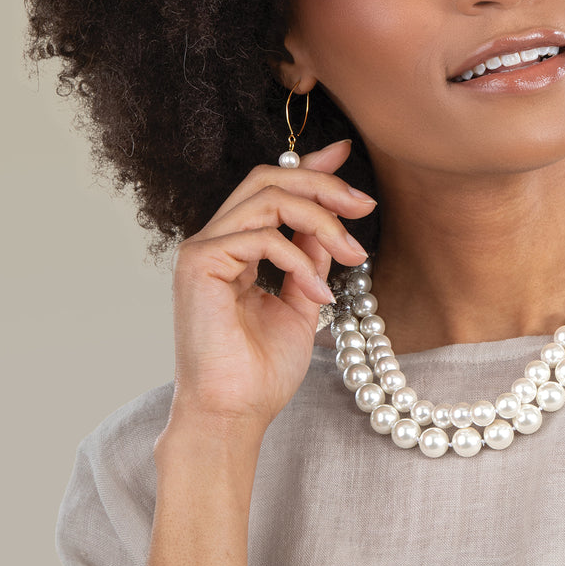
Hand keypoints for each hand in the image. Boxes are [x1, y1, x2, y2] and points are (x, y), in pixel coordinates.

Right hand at [168, 139, 374, 432]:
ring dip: (322, 221)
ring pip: (269, 199)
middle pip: (269, 180)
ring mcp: (203, 249)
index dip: (309, 166)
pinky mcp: (199, 264)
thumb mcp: (302, 302)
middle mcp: (216, 240)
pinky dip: (300, 259)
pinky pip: (262, 237)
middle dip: (324, 184)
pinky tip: (319, 293)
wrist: (234, 414)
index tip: (345, 151)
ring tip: (354, 254)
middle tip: (365, 203)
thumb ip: (311, 258)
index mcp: (237, 247)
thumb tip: (332, 223)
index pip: (271, 188)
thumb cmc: (262, 369)